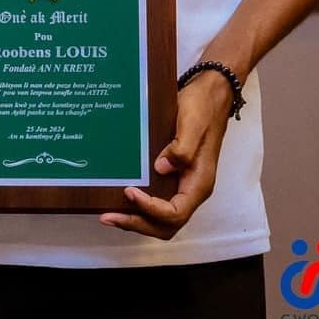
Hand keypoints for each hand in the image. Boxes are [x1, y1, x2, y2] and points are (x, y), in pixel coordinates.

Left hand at [102, 71, 232, 238]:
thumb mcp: (192, 124)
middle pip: (167, 224)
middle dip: (137, 224)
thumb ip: (182, 148)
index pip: (176, 212)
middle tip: (107, 216)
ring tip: (108, 213)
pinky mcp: (173, 177)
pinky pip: (157, 202)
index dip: (151, 209)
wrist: (210, 94)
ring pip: (162, 218)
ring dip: (136, 220)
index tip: (128, 191)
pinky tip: (119, 197)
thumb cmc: (202, 107)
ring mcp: (182, 185)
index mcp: (199, 182)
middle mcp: (191, 189)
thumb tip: (161, 168)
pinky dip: (139, 207)